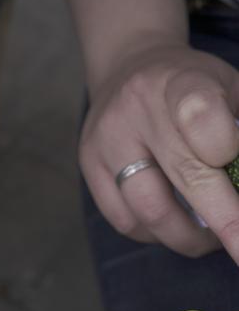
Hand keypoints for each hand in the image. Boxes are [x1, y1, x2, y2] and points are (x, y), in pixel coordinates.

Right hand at [81, 41, 238, 259]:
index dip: (226, 148)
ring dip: (186, 237)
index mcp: (179, 81)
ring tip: (209, 241)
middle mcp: (136, 109)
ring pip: (149, 210)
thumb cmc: (192, 87)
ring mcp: (106, 141)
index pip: (201, 115)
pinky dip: (154, 233)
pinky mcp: (87, 166)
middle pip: (184, 175)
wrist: (127, 70)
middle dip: (223, 220)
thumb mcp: (229, 87)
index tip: (237, 167)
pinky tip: (172, 228)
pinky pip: (124, 220)